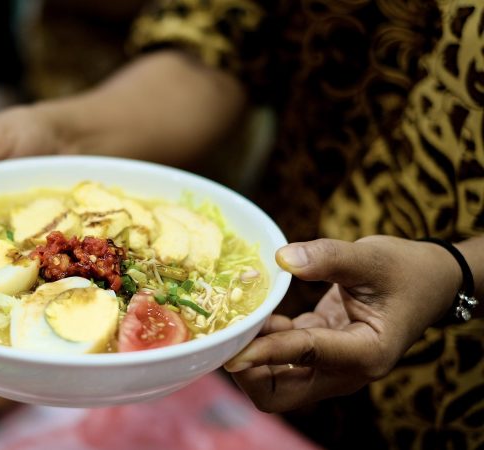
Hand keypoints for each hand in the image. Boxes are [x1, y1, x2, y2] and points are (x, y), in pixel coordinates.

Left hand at [223, 236, 460, 411]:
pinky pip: (279, 359)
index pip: (304, 356)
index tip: (231, 353)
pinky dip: (261, 340)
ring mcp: (328, 366)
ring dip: (250, 356)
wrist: (428, 281)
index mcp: (365, 354)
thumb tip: (282, 258)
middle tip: (229, 334)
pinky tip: (255, 311)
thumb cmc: (405, 270)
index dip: (264, 354)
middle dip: (248, 373)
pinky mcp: (317, 353)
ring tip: (235, 318)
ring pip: (274, 382)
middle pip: (278, 394)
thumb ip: (329, 258)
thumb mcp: (372, 257)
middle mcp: (344, 371)